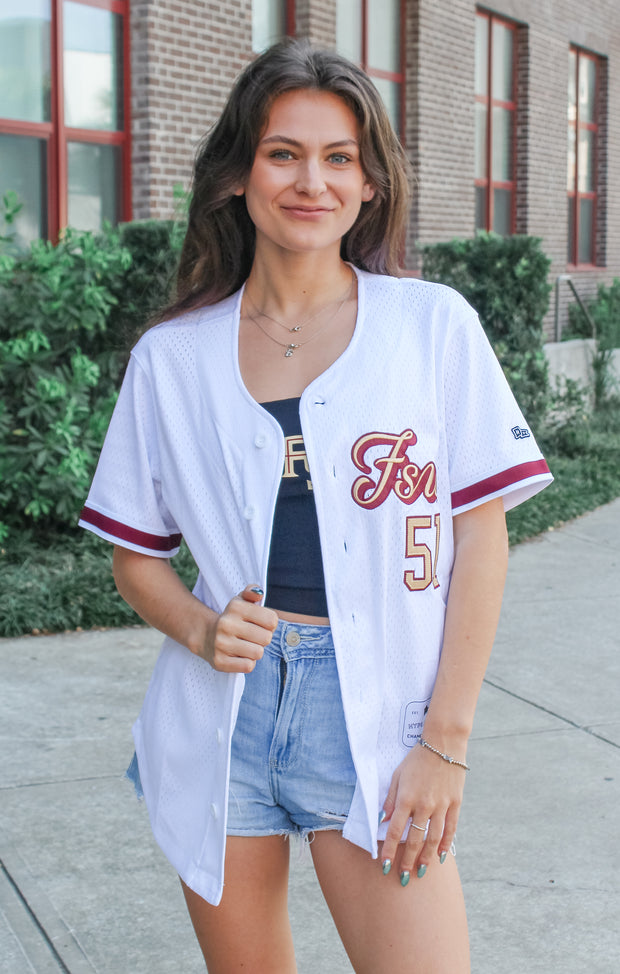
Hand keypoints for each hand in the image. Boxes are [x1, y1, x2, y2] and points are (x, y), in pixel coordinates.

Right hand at [203, 585, 277, 672]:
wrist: (205, 636)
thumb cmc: (232, 619)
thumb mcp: (241, 601)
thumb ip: (252, 592)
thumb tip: (258, 593)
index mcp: (235, 607)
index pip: (272, 620)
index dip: (270, 624)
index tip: (260, 624)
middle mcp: (226, 624)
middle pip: (266, 638)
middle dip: (263, 639)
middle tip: (252, 637)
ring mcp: (221, 644)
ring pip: (258, 653)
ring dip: (255, 651)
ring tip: (245, 646)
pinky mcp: (219, 662)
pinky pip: (248, 666)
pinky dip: (247, 662)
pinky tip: (239, 655)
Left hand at [379, 741, 466, 883]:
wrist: (443, 744)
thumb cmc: (416, 758)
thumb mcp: (398, 775)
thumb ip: (390, 799)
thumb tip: (381, 820)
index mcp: (406, 797)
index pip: (395, 830)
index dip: (389, 850)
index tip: (384, 865)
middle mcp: (424, 804)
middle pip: (414, 839)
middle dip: (407, 861)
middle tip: (403, 878)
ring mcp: (441, 805)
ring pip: (433, 839)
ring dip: (425, 857)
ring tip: (420, 871)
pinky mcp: (455, 804)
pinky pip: (451, 829)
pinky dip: (445, 844)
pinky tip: (440, 856)